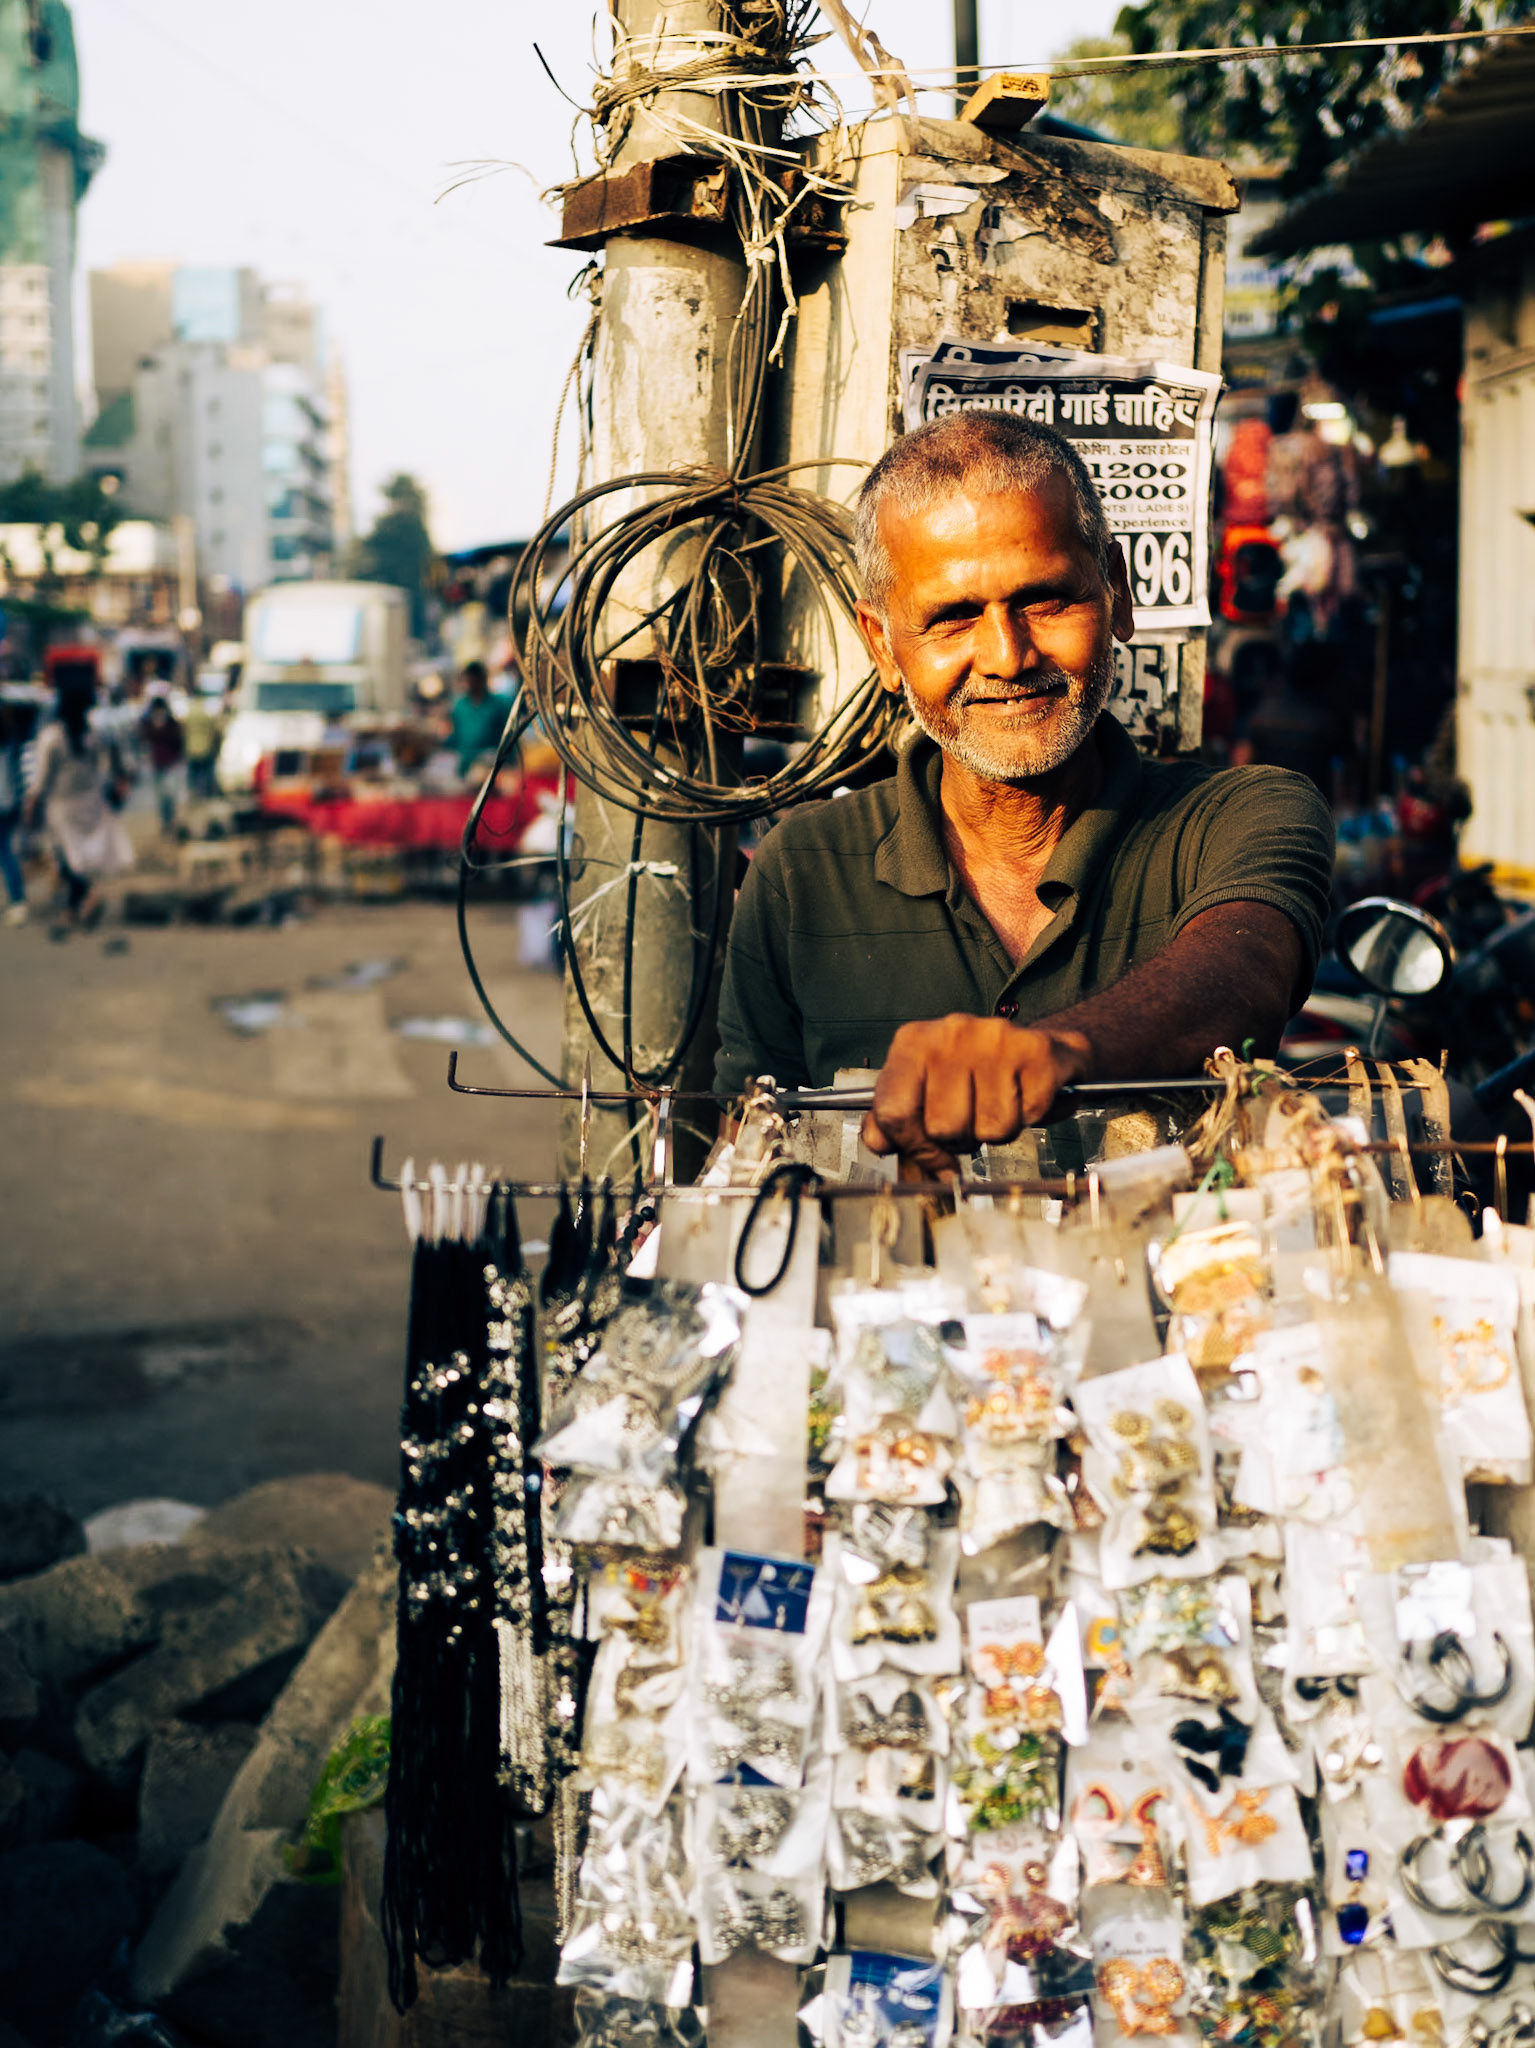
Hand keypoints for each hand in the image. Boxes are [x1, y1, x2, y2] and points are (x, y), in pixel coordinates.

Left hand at [861, 1014, 1089, 1177]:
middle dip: (960, 1139)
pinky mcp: (1035, 1051)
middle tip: (973, 1119)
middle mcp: (950, 1034)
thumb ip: (895, 1116)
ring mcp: (994, 1039)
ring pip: (989, 1128)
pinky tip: (1023, 1095)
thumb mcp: (926, 1087)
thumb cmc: (978, 1073)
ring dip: (997, 1131)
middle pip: (942, 1127)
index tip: (932, 1156)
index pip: (894, 1112)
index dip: (914, 1147)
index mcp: (914, 1042)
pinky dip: (1029, 1117)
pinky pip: (1027, 1116)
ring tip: (999, 1105)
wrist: (1037, 1049)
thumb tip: (879, 1143)